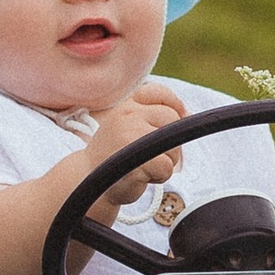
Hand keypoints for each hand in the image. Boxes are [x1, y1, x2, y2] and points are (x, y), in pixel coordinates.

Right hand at [84, 81, 187, 217]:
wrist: (86, 181)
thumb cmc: (114, 156)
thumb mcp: (128, 126)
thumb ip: (153, 116)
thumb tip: (188, 113)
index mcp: (127, 106)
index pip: (160, 93)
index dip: (174, 107)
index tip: (169, 126)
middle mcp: (128, 115)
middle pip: (173, 120)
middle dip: (170, 142)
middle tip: (152, 155)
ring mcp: (130, 135)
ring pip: (173, 146)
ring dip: (166, 162)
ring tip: (143, 165)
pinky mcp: (134, 158)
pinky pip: (166, 167)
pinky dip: (160, 176)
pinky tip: (142, 176)